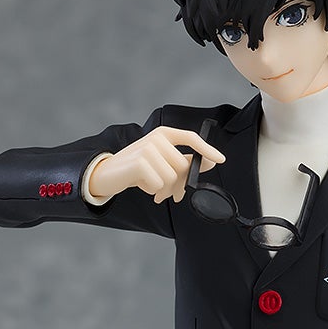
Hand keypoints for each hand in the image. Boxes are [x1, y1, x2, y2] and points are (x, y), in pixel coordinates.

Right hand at [87, 126, 224, 203]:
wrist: (107, 174)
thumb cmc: (137, 170)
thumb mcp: (162, 163)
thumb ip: (184, 162)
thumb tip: (210, 163)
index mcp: (163, 134)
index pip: (190, 138)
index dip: (207, 149)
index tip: (221, 160)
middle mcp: (156, 138)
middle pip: (183, 166)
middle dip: (179, 185)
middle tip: (171, 194)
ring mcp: (147, 148)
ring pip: (172, 178)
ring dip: (164, 189)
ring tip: (154, 189)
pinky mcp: (140, 162)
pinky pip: (159, 184)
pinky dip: (152, 190)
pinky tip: (142, 185)